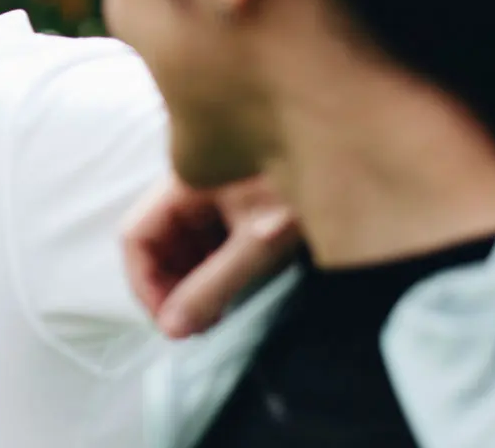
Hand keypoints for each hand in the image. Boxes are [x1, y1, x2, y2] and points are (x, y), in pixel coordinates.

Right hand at [122, 173, 298, 338]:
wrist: (358, 165)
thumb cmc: (304, 193)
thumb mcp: (257, 245)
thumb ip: (211, 287)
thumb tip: (173, 329)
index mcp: (183, 183)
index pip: (135, 237)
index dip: (144, 284)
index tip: (169, 323)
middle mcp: (188, 187)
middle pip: (154, 243)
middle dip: (168, 287)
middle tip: (194, 326)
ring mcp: (208, 196)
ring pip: (178, 245)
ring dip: (189, 282)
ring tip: (215, 313)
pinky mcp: (231, 206)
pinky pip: (203, 241)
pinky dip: (209, 270)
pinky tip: (231, 290)